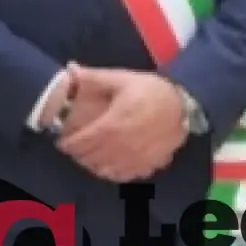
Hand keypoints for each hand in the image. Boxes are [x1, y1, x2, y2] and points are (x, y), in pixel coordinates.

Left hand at [56, 66, 188, 181]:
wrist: (184, 105)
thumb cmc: (151, 91)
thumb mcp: (122, 79)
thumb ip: (94, 77)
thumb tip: (70, 69)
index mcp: (112, 126)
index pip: (81, 144)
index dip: (68, 145)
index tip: (62, 142)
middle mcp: (121, 147)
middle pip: (90, 159)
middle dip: (78, 154)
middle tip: (75, 147)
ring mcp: (135, 160)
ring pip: (104, 171)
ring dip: (93, 164)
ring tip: (90, 155)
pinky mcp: (147, 166)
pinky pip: (123, 176)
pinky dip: (112, 172)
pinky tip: (110, 164)